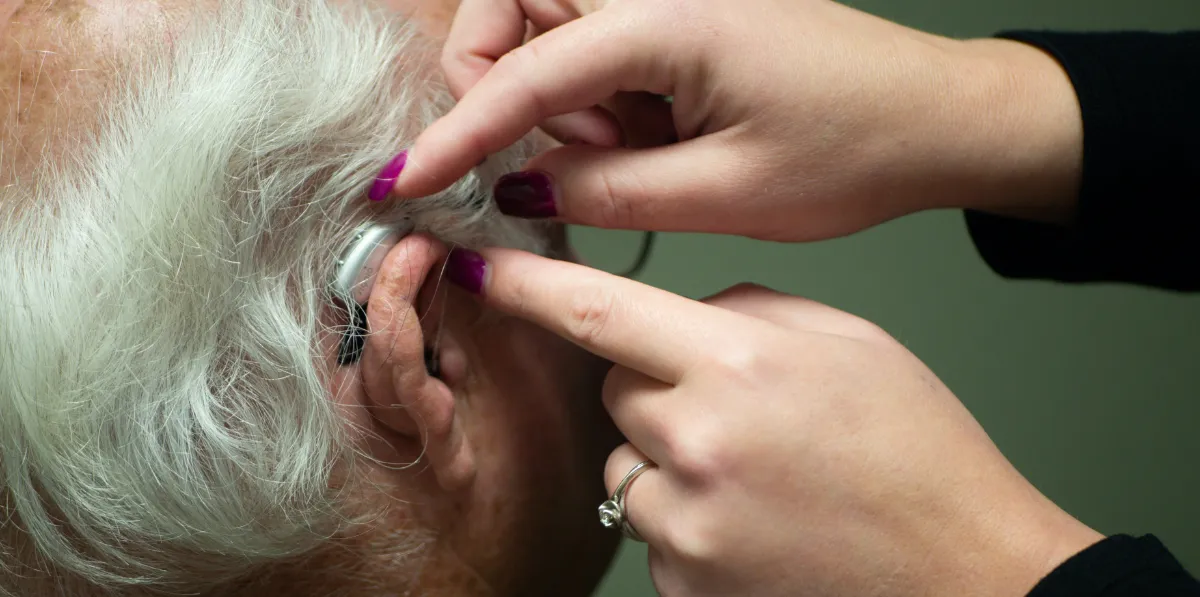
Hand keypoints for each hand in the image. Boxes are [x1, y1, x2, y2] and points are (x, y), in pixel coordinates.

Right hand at [389, 0, 1083, 240]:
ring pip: (551, 33)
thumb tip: (518, 187)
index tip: (406, 179)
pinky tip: (655, 143)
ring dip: (560, 103)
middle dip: (500, 82)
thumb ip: (603, 192)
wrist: (938, 120)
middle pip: (515, 9)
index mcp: (668, 18)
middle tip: (556, 157)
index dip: (455, 132)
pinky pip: (598, 54)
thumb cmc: (856, 148)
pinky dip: (600, 105)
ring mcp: (669, 2)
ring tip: (636, 157)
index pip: (525, 73)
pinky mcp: (680, 24)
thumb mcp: (721, 195)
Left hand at [439, 247, 1101, 596]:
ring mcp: (687, 523)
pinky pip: (650, 530)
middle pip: (615, 392)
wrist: (969, 572)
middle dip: (653, 389)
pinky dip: (687, 521)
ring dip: (668, 462)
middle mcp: (699, 443)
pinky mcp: (685, 582)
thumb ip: (748, 312)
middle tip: (734, 411)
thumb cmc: (921, 458)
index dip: (528, 283)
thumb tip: (683, 317)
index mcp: (739, 365)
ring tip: (758, 478)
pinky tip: (756, 524)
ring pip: (626, 466)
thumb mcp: (848, 343)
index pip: (599, 311)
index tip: (479, 262)